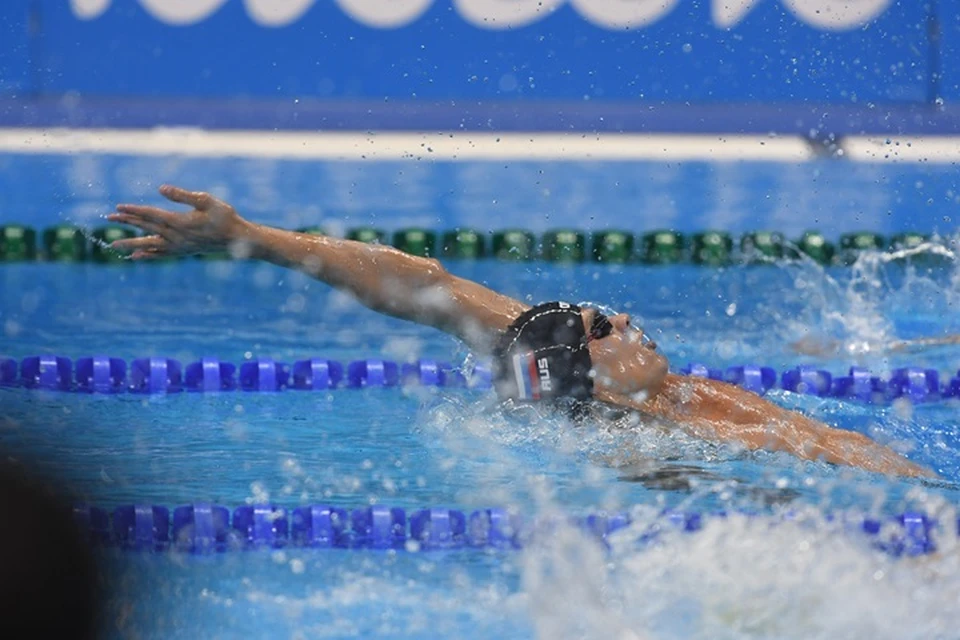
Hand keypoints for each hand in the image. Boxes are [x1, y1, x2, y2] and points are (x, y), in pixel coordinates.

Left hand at [107, 185, 248, 258]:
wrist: (238, 239)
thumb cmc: (225, 216)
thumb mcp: (206, 200)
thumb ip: (183, 195)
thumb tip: (161, 189)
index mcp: (180, 222)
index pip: (151, 215)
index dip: (134, 210)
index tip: (118, 207)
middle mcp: (176, 236)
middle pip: (147, 227)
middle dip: (127, 222)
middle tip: (109, 217)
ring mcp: (179, 246)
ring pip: (150, 244)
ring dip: (131, 243)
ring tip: (113, 245)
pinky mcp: (182, 252)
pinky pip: (161, 255)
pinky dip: (147, 255)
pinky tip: (135, 256)